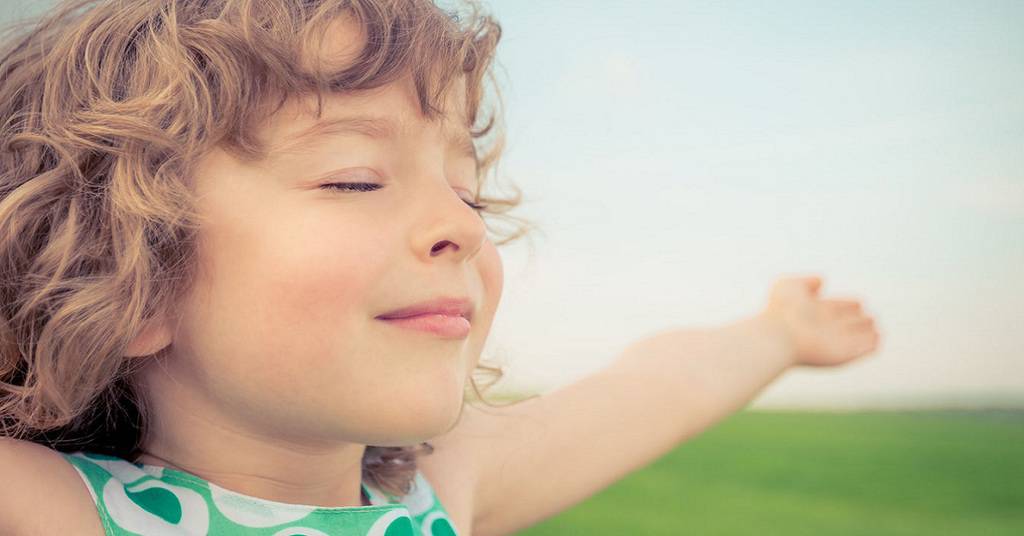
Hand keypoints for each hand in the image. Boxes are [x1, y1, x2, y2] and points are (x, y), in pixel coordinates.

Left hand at [758, 275, 880, 367]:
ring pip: (855, 336)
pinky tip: (877, 339)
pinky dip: (870, 344)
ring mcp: (835, 341)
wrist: (778, 337)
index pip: (836, 307)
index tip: (858, 303)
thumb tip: (821, 281)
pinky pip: (861, 350)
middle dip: (859, 320)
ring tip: (875, 328)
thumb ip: (805, 281)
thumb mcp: (789, 286)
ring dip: (866, 332)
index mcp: (814, 310)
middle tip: (869, 317)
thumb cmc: (780, 311)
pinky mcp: (843, 354)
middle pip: (846, 323)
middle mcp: (825, 326)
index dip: (848, 305)